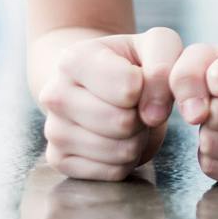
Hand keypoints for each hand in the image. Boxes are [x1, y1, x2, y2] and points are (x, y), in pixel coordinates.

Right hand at [38, 27, 181, 180]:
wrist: (103, 83)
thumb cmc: (134, 63)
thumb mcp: (157, 46)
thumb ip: (164, 67)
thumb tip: (154, 115)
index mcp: (74, 59)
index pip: (130, 87)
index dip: (150, 86)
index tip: (143, 79)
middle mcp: (54, 95)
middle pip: (123, 122)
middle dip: (143, 116)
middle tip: (136, 104)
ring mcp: (53, 131)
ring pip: (120, 151)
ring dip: (137, 138)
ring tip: (128, 119)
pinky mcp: (59, 160)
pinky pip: (113, 172)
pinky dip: (127, 160)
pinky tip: (117, 139)